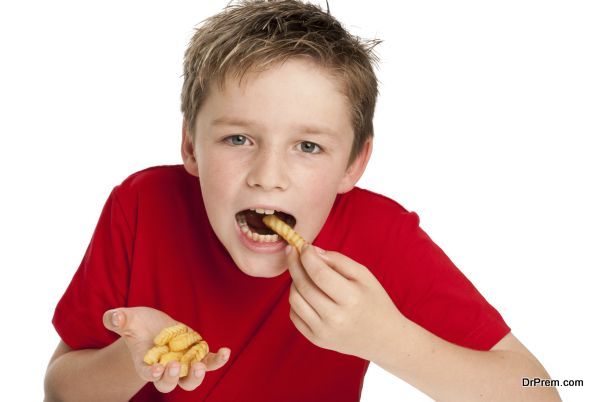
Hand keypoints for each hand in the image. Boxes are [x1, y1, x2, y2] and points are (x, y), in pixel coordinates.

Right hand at [102, 307, 230, 392]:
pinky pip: (210, 363)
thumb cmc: (138, 325)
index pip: (148, 374)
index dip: (152, 373)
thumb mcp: (128, 319)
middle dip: (171, 377)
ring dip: (196, 376)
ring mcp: (183, 364)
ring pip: (190, 380)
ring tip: (199, 366)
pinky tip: (226, 352)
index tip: (156, 369)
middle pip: (168, 384)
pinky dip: (218, 360)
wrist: (155, 327)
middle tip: (175, 366)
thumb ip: (118, 319)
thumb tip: (113, 317)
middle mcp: (165, 369)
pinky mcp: (198, 355)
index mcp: (146, 364)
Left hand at [286, 244, 403, 360]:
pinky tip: (306, 293)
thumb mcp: (364, 275)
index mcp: (351, 299)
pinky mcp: (316, 339)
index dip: (307, 257)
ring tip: (303, 274)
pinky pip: (294, 315)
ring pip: (294, 299)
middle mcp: (335, 318)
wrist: (384, 338)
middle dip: (294, 264)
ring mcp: (324, 331)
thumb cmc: (374, 301)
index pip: (319, 274)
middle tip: (292, 251)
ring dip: (294, 282)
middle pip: (303, 286)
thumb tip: (312, 251)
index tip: (303, 246)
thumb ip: (338, 260)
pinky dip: (296, 300)